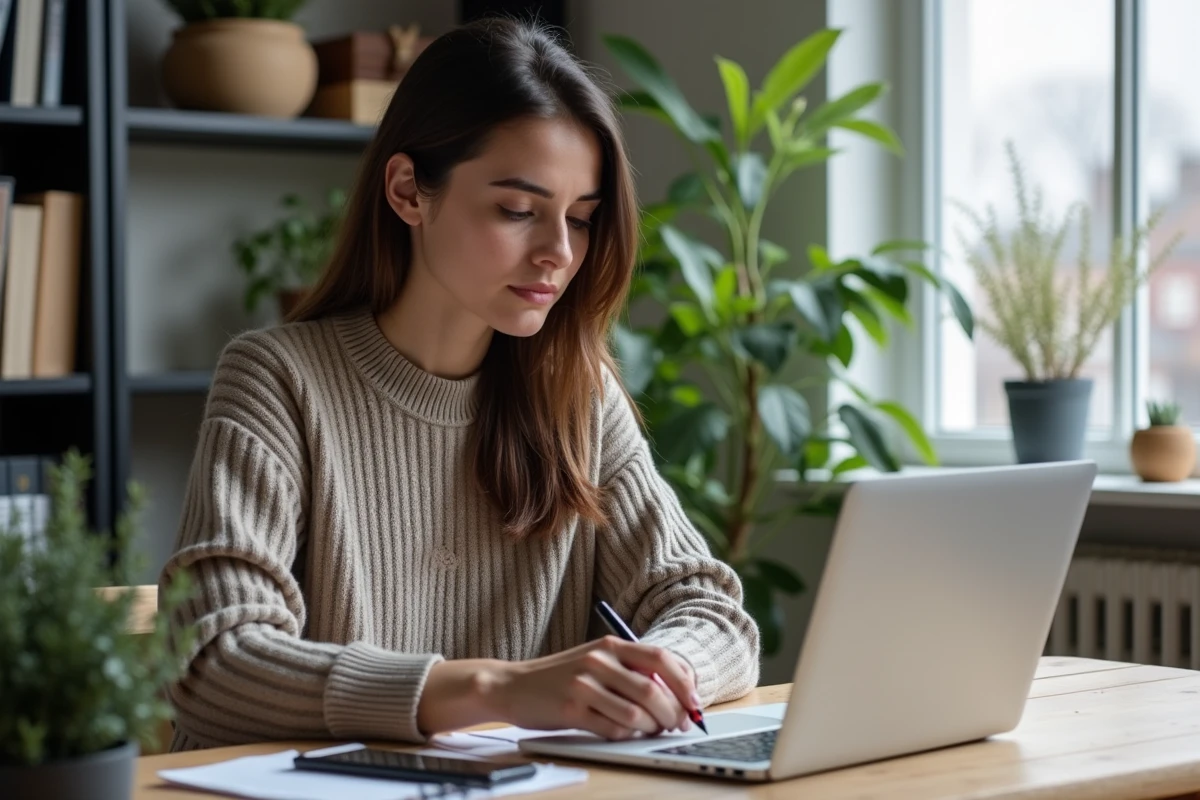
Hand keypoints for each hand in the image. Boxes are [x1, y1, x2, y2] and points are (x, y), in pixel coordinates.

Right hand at [490, 635, 699, 739]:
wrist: (512, 685)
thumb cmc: (561, 677)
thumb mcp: (596, 662)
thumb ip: (631, 671)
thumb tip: (677, 694)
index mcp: (611, 645)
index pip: (662, 659)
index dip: (686, 683)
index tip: (695, 703)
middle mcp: (599, 661)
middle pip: (653, 690)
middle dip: (674, 713)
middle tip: (678, 726)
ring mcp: (583, 685)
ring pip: (636, 714)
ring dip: (650, 729)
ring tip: (650, 731)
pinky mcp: (570, 710)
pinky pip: (612, 730)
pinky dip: (627, 737)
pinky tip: (625, 733)